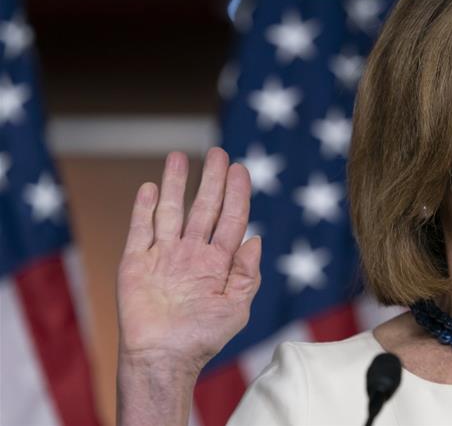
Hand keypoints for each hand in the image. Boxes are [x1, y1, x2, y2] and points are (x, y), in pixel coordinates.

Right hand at [117, 147, 260, 373]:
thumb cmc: (203, 338)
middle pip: (203, 208)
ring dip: (175, 184)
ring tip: (179, 157)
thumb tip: (256, 239)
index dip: (237, 194)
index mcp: (218, 263)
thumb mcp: (237, 308)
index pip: (231, 219)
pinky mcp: (136, 263)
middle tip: (217, 152)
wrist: (162, 357)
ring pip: (171, 211)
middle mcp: (192, 254)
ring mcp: (164, 256)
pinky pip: (141, 229)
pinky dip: (144, 207)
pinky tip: (151, 186)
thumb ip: (247, 274)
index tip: (240, 169)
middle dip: (211, 180)